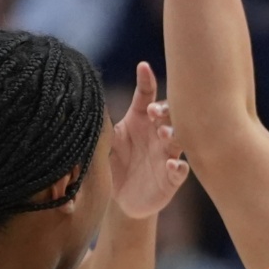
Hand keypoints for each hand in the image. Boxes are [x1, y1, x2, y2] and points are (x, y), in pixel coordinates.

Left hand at [109, 62, 189, 220]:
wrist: (118, 201)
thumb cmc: (112, 166)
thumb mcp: (104, 144)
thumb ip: (101, 127)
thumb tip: (87, 102)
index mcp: (139, 121)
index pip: (146, 96)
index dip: (146, 81)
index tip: (143, 66)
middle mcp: (156, 134)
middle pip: (168, 114)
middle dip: (165, 109)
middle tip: (154, 111)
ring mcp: (166, 155)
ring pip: (179, 138)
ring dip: (174, 134)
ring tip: (163, 134)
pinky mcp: (171, 178)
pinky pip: (181, 170)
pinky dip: (179, 167)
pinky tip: (172, 164)